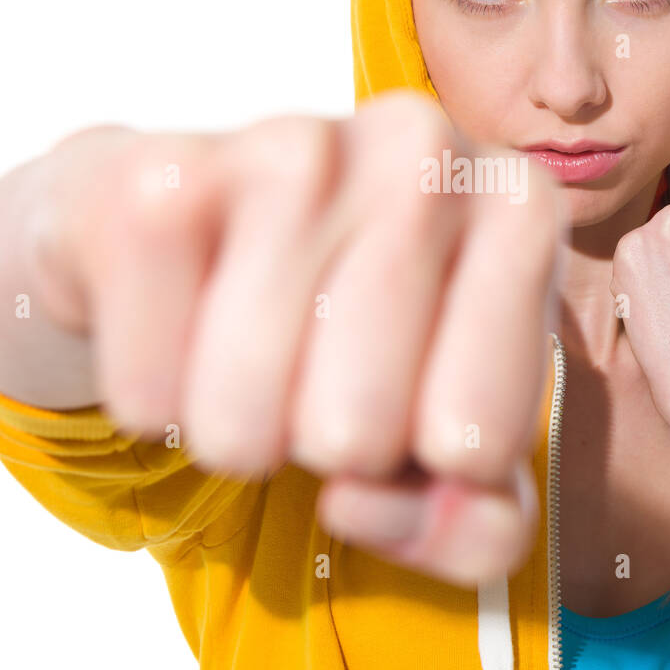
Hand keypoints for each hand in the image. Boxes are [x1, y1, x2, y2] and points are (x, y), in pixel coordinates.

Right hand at [23, 89, 566, 586]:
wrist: (202, 239)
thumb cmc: (355, 340)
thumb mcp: (454, 441)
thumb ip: (481, 524)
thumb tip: (359, 501)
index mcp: (520, 207)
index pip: (480, 444)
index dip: (428, 471)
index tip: (416, 413)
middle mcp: (422, 149)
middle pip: (359, 432)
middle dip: (324, 450)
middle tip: (316, 381)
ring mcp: (293, 145)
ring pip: (247, 413)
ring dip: (233, 433)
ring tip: (246, 361)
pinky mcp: (165, 175)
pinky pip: (149, 385)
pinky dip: (151, 402)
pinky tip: (174, 333)